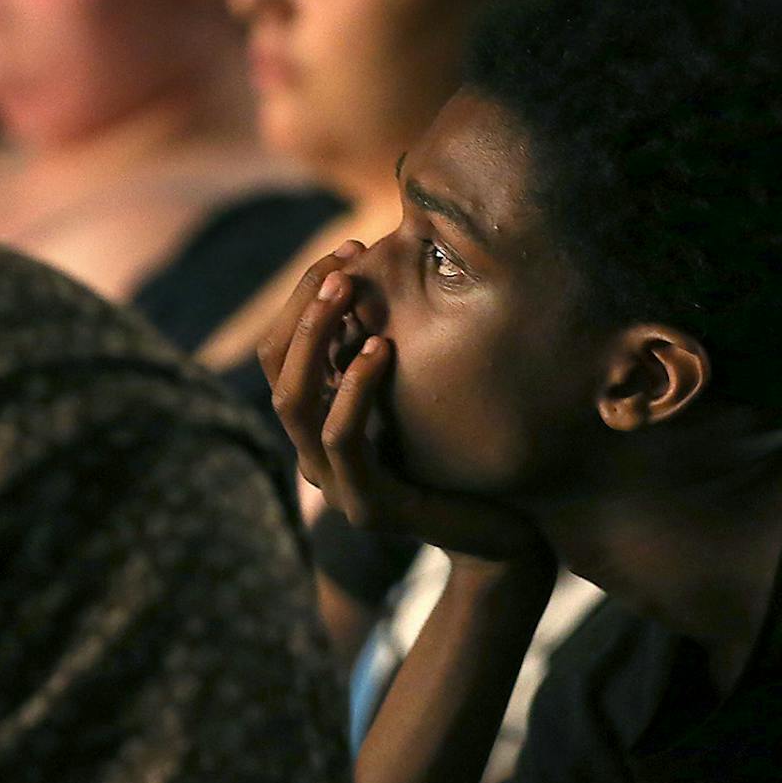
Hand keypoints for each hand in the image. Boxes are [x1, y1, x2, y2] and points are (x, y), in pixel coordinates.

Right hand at [260, 246, 547, 563]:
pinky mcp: (368, 508)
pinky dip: (355, 389)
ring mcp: (334, 485)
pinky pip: (342, 440)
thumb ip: (391, 345)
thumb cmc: (466, 450)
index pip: (280, 349)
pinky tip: (381, 348)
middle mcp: (313, 452)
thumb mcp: (420, 388)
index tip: (348, 250)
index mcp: (319, 421)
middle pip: (275, 367)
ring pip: (294, 401)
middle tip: (342, 263)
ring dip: (316, 337)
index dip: (304, 295)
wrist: (506, 532)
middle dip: (304, 306)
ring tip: (349, 290)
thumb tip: (387, 265)